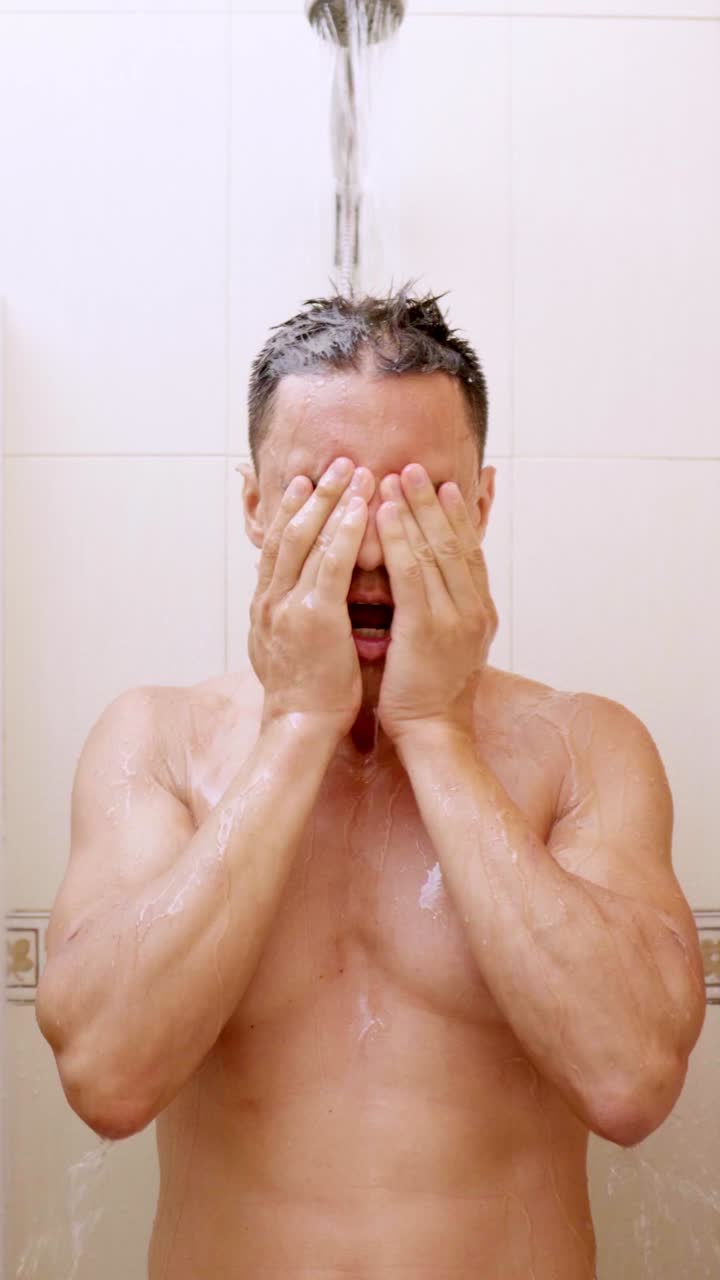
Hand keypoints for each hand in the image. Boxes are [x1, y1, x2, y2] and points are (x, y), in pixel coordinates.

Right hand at [248, 458, 372, 737]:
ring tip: (355, 473)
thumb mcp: (286, 646)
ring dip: (333, 501)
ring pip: (308, 539)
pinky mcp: (314, 617)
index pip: (277, 545)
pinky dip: (345, 532)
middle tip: (336, 464)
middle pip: (289, 531)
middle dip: (314, 494)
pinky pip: (331, 563)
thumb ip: (291, 615)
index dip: (292, 510)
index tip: (308, 482)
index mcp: (265, 604)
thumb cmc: (305, 693)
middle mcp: (270, 598)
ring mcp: (288, 605)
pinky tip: (362, 510)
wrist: (300, 726)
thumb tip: (299, 596)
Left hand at [375, 464, 497, 742]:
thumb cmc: (430, 695)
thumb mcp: (446, 645)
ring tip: (397, 476)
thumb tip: (428, 588)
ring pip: (434, 548)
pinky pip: (411, 571)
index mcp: (480, 611)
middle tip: (416, 467)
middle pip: (455, 541)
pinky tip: (384, 513)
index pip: (469, 551)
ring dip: (414, 507)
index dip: (457, 515)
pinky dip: (398, 537)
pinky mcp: (427, 627)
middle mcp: (474, 608)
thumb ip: (442, 612)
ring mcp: (455, 617)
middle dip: (434, 501)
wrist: (434, 734)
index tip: (443, 485)